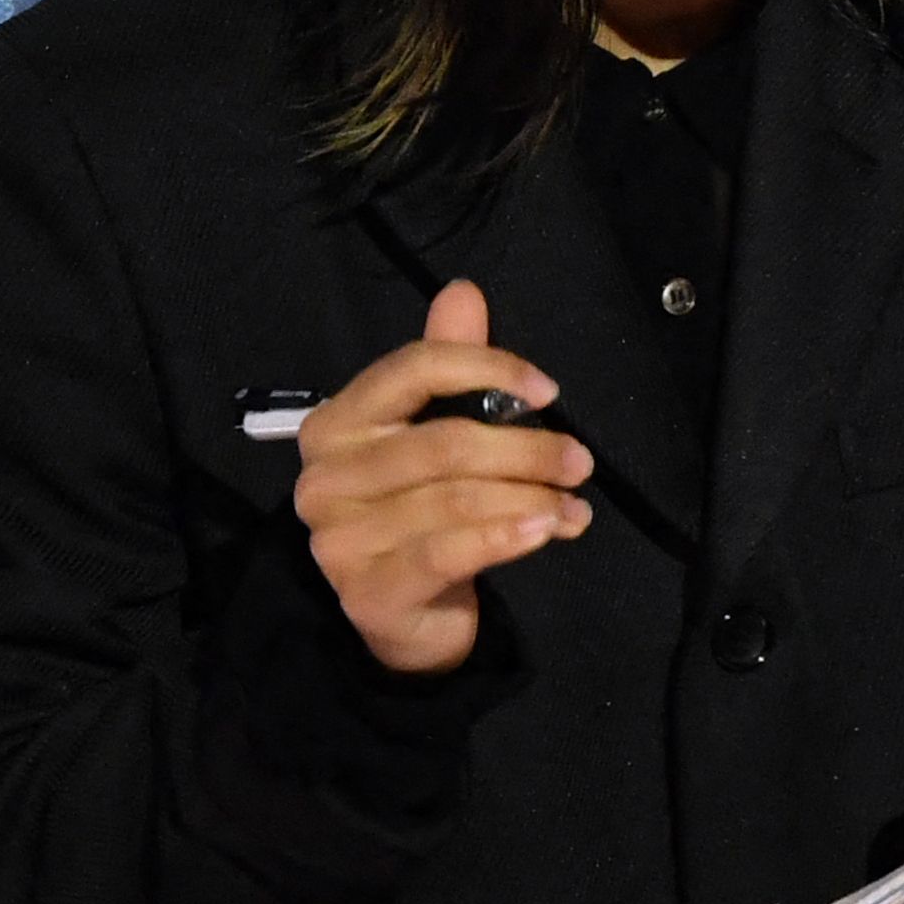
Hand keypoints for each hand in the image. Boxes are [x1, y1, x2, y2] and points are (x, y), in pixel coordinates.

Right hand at [292, 280, 591, 675]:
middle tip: (580, 461)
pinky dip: (506, 538)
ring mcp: (337, 540)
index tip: (549, 390)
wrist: (403, 613)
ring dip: (530, 498)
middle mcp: (323, 478)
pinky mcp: (366, 593)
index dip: (488, 368)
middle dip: (526, 449)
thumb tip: (463, 290)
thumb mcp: (435, 430)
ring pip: (454, 500)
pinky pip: (447, 553)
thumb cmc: (420, 509)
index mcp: (335, 422)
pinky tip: (546, 530)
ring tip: (575, 505)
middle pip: (444, 443)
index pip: (413, 369)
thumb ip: (450, 364)